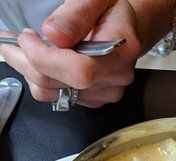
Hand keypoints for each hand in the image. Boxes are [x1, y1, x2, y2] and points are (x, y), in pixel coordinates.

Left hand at [0, 0, 141, 107]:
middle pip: (60, 83)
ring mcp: (106, 91)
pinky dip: (43, 79)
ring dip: (31, 71)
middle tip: (16, 40)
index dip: (45, 58)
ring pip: (52, 92)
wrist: (125, 28)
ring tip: (26, 50)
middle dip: (27, 61)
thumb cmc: (110, 11)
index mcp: (121, 50)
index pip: (80, 70)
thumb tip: (54, 34)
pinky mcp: (94, 99)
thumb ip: (76, 14)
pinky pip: (58, 97)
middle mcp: (116, 75)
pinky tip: (45, 62)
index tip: (28, 38)